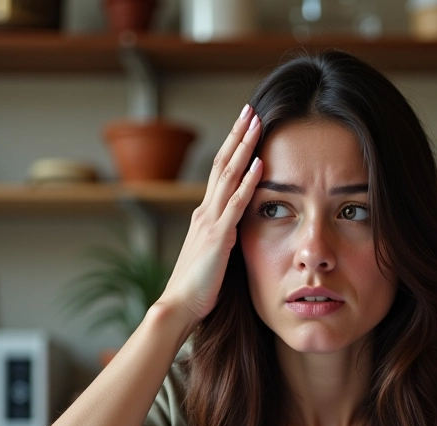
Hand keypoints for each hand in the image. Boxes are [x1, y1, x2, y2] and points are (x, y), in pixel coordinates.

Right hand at [157, 104, 262, 333]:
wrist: (178, 306)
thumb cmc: (196, 289)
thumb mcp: (211, 257)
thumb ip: (222, 240)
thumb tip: (235, 233)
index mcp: (204, 217)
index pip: (219, 174)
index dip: (232, 149)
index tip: (245, 127)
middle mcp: (204, 212)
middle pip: (221, 164)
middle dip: (237, 135)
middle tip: (250, 109)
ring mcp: (210, 222)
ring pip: (228, 176)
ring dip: (244, 147)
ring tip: (257, 122)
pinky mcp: (218, 237)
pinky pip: (236, 204)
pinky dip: (248, 182)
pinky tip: (259, 163)